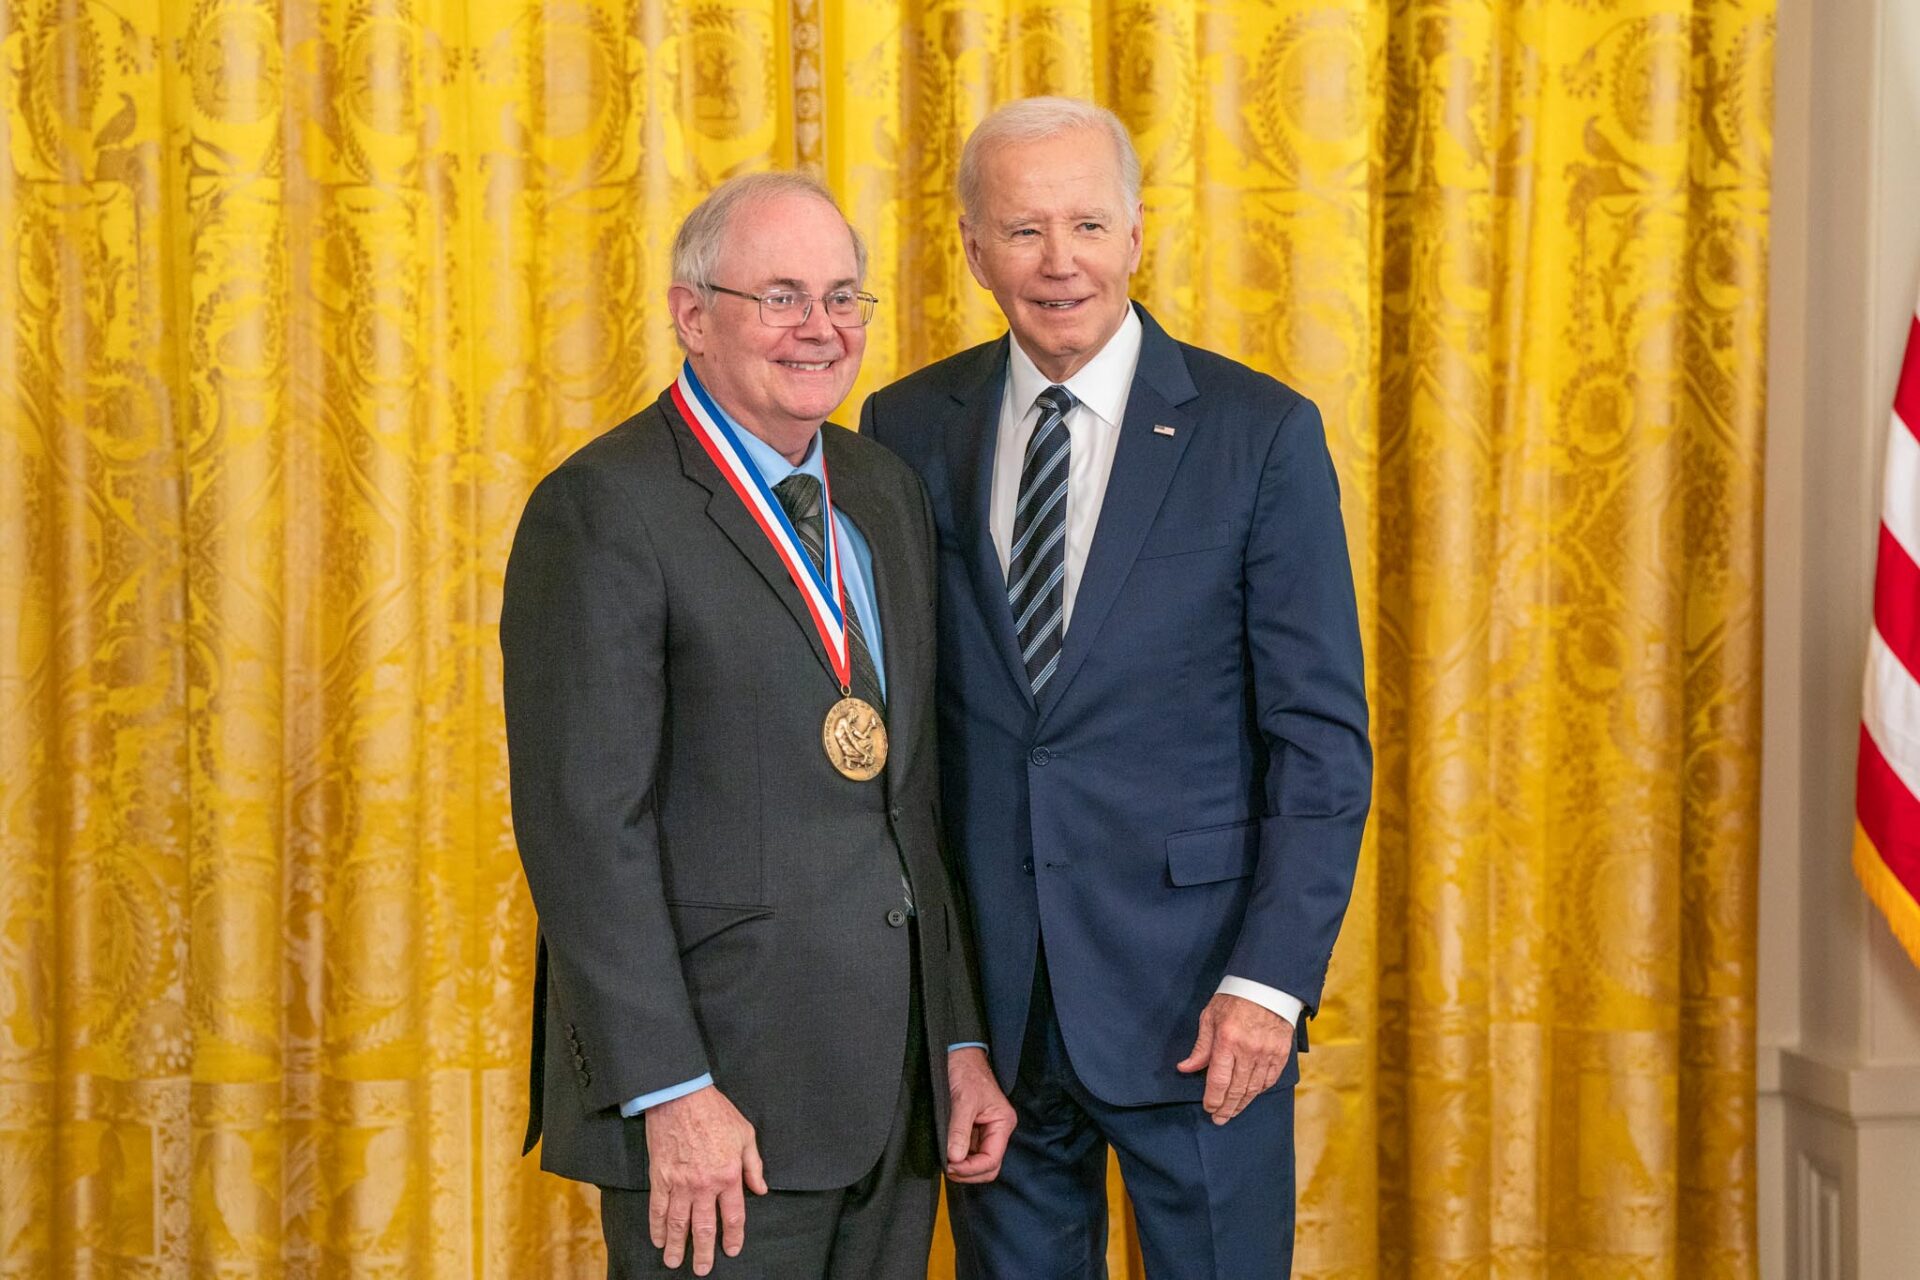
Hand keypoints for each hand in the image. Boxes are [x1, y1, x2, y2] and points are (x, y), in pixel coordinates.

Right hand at [644, 1085, 767, 1274]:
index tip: (731, 1250)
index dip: (732, 1237)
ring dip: (677, 1246)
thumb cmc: (716, 1113)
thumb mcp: (745, 1134)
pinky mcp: (660, 1177)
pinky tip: (658, 1239)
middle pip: (703, 1227)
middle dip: (703, 1252)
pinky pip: (657, 1208)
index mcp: (729, 1175)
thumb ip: (754, 1165)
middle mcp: (704, 1185)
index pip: (733, 1216)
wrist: (681, 1096)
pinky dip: (656, 1226)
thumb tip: (761, 1189)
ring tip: (674, 1262)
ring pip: (678, 1223)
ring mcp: (680, 1183)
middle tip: (701, 1269)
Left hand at [944, 1047, 1015, 1183]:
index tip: (950, 1165)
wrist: (959, 1055)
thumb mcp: (962, 1101)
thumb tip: (954, 1158)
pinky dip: (958, 1157)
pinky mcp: (974, 1129)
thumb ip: (959, 1131)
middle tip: (947, 1167)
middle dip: (968, 1172)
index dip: (971, 1169)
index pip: (991, 1160)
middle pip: (988, 1166)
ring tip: (945, 1161)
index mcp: (1002, 1124)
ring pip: (978, 1162)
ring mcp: (986, 1131)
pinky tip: (947, 1154)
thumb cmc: (967, 1072)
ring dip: (963, 1167)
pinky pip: (969, 1151)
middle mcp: (997, 1130)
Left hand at [1175, 993, 1292, 1124]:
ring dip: (1242, 1104)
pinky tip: (1251, 1096)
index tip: (1208, 1108)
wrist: (1267, 986)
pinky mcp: (1281, 1054)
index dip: (1212, 1099)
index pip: (1218, 1080)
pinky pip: (1269, 1080)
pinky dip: (1259, 1091)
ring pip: (1253, 1088)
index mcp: (1227, 1040)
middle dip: (1226, 1108)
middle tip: (1219, 1119)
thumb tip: (1185, 1068)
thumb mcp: (1210, 1017)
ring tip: (1232, 1113)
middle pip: (1236, 1089)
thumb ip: (1200, 1047)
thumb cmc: (1234, 999)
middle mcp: (1248, 1050)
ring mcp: (1267, 1053)